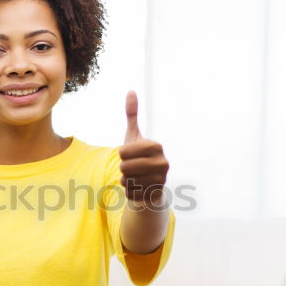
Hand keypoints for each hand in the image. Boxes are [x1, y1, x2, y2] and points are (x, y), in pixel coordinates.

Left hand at [120, 90, 168, 207]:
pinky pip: (129, 193)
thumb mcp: (134, 136)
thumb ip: (132, 115)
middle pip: (124, 167)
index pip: (123, 152)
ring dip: (126, 179)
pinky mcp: (155, 194)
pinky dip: (129, 191)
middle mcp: (163, 163)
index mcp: (156, 146)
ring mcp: (161, 180)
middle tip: (132, 166)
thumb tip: (130, 91)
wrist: (150, 182)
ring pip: (126, 181)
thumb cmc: (139, 157)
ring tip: (137, 176)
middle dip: (123, 168)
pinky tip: (138, 187)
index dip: (122, 154)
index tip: (131, 153)